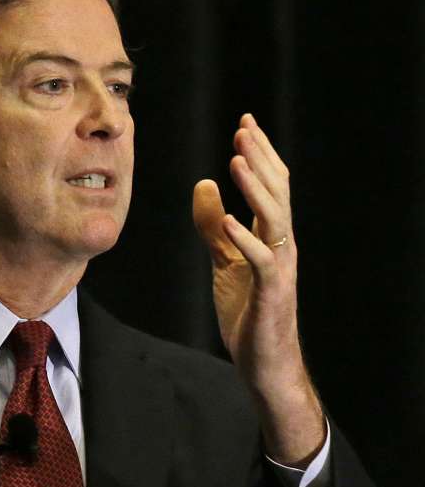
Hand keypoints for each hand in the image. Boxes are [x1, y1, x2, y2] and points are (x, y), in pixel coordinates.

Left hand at [192, 114, 323, 463]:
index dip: (259, 155)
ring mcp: (279, 268)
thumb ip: (213, 227)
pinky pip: (262, 261)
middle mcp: (281, 246)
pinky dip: (245, 239)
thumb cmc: (247, 312)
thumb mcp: (224, 262)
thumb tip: (204, 185)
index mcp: (270, 237)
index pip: (269, 187)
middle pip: (276, 193)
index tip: (245, 125)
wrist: (263, 361)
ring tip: (237, 160)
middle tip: (244, 130)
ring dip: (255, 189)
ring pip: (274, 219)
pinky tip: (228, 220)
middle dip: (260, 159)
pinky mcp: (270, 293)